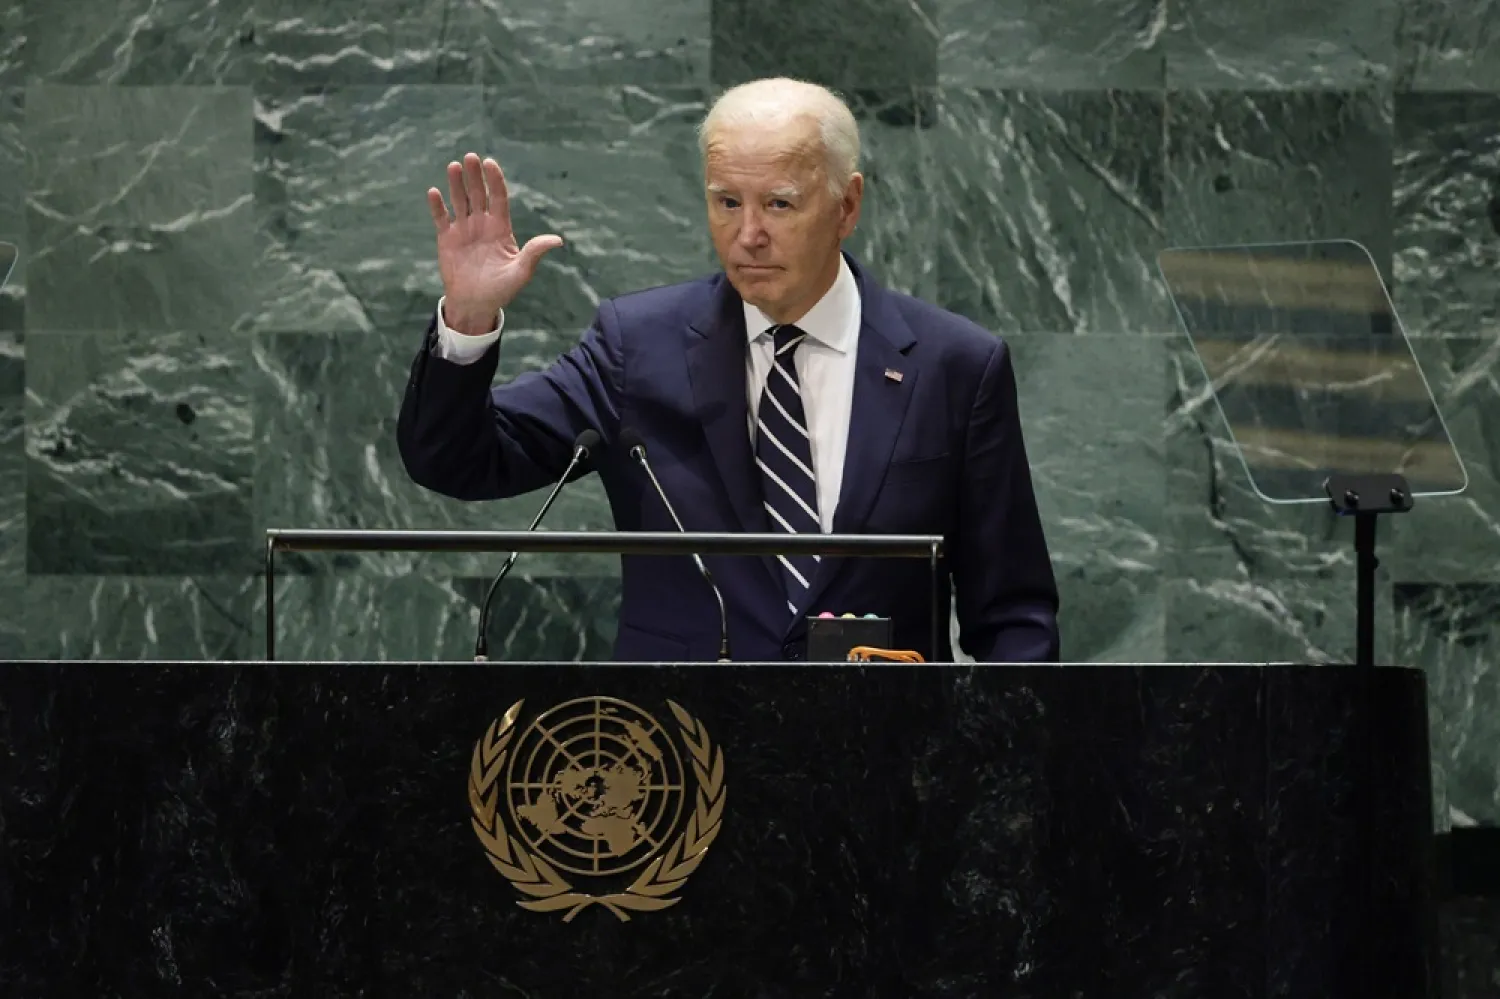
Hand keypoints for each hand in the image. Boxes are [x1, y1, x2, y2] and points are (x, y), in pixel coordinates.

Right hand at [427, 152, 563, 334]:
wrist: (475, 304)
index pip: (499, 197)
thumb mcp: (521, 272)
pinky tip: (434, 192)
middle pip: (479, 194)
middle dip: (475, 175)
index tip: (490, 163)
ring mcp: (464, 229)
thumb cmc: (501, 290)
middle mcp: (482, 224)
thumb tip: (558, 240)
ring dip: (456, 184)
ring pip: (460, 200)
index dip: (495, 180)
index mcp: (501, 228)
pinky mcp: (447, 238)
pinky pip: (442, 218)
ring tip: (454, 166)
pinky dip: (437, 206)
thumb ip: (534, 253)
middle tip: (470, 157)